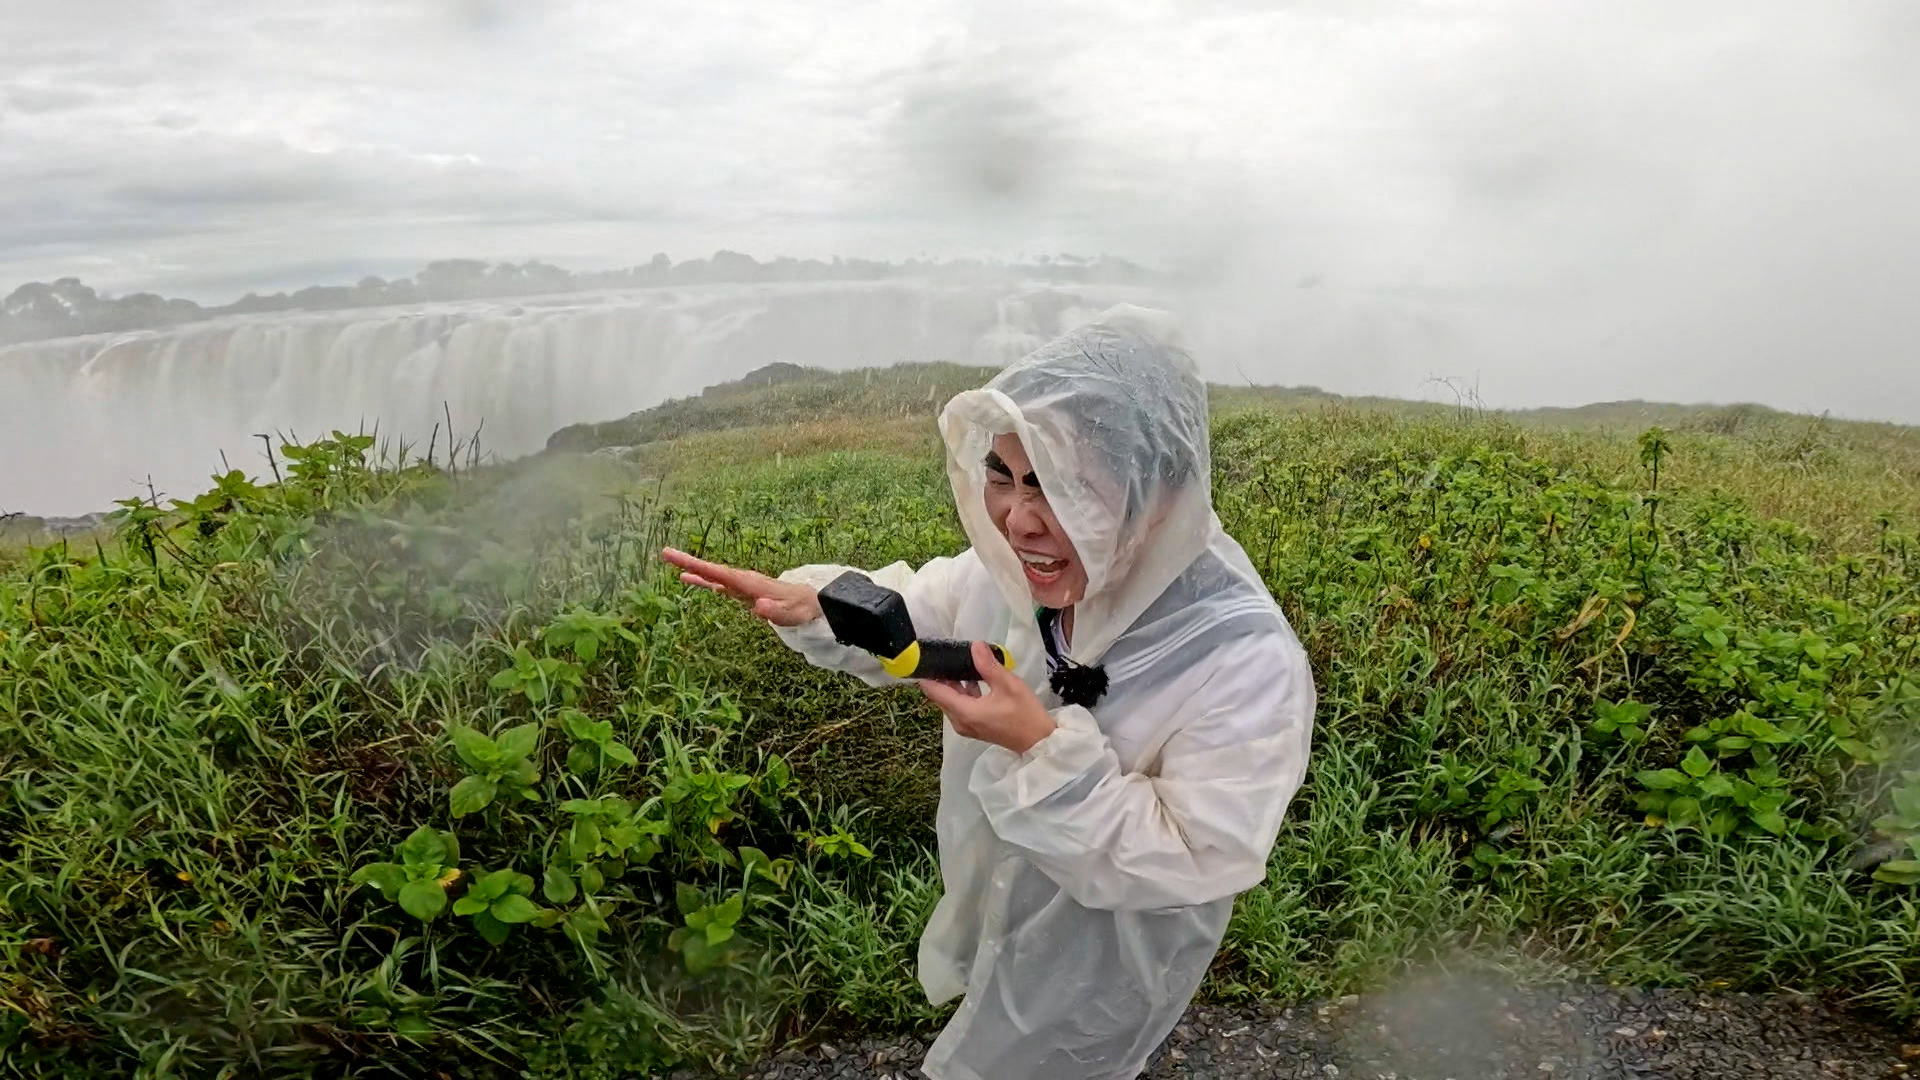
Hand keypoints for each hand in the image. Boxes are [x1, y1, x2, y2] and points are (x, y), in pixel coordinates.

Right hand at [660, 547, 822, 626]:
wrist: (808, 603)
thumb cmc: (797, 609)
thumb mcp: (787, 614)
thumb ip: (772, 611)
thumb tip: (758, 607)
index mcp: (749, 583)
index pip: (720, 574)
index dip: (700, 568)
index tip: (680, 563)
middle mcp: (742, 579)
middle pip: (711, 569)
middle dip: (688, 561)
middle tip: (665, 553)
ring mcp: (740, 583)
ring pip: (712, 574)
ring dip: (692, 567)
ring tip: (669, 561)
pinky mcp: (740, 590)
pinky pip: (717, 582)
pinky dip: (702, 579)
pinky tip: (688, 578)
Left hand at [917, 641, 1057, 754]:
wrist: (1039, 741)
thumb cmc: (1024, 714)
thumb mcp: (1008, 685)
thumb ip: (988, 666)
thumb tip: (975, 646)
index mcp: (964, 712)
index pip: (934, 692)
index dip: (926, 674)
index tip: (926, 656)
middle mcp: (959, 721)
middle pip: (940, 696)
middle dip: (941, 675)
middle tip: (947, 653)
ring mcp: (966, 725)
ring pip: (950, 700)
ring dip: (953, 683)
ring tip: (961, 661)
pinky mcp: (974, 726)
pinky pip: (960, 705)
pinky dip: (962, 691)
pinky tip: (973, 677)